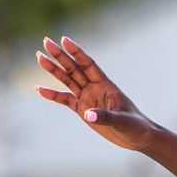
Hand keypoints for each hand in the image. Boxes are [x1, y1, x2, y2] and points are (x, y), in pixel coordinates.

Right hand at [35, 36, 157, 152]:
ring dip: (54, 70)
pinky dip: (52, 95)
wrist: (138, 137)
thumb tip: (88, 115)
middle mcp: (95, 88)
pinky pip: (65, 100)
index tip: (64, 40)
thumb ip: (105, 116)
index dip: (77, 52)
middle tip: (46, 41)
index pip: (89, 65)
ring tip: (39, 56)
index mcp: (106, 85)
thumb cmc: (135, 125)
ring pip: (68, 80)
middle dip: (60, 56)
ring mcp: (88, 98)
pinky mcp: (83, 110)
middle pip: (75, 69)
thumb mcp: (122, 120)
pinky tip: (39, 88)